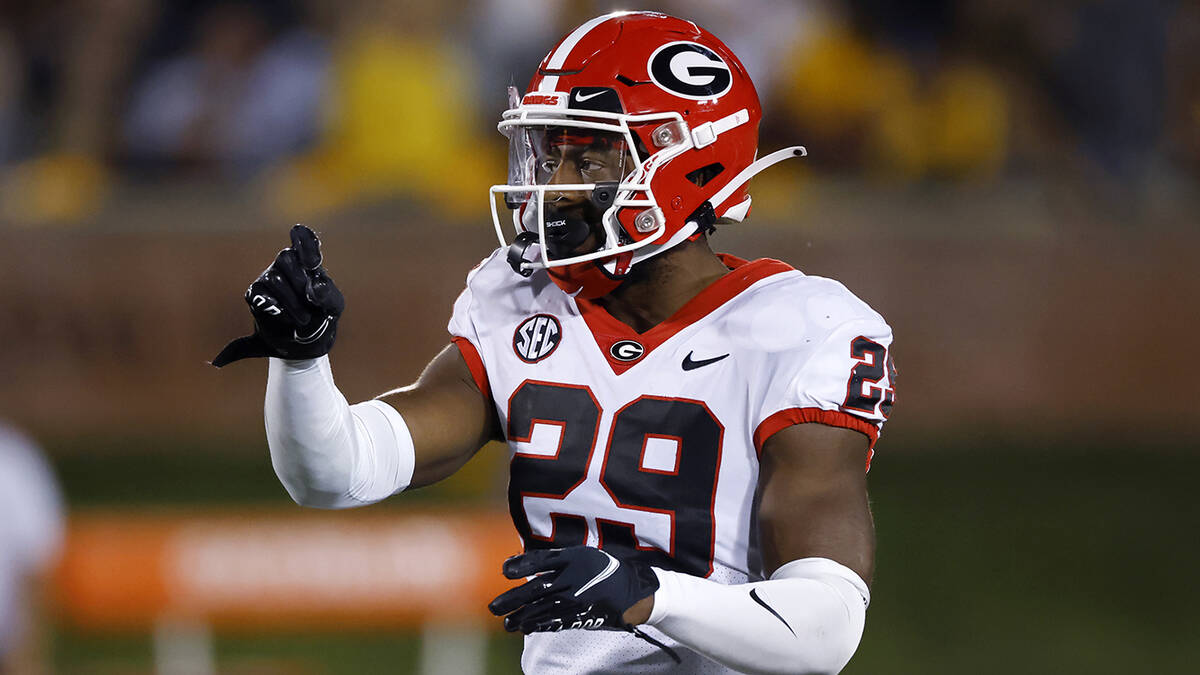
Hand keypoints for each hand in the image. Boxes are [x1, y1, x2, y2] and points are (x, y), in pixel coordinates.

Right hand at [212, 225, 344, 366]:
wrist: (304, 343)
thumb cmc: (321, 316)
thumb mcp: (333, 306)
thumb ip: (328, 294)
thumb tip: (314, 287)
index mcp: (309, 262)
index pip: (304, 240)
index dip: (303, 240)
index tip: (303, 242)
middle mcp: (287, 265)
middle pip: (285, 257)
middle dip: (299, 280)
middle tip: (310, 300)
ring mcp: (269, 278)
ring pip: (274, 278)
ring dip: (292, 302)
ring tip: (303, 319)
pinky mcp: (255, 294)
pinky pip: (258, 294)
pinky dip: (275, 308)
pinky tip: (284, 317)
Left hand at [488, 546, 658, 633]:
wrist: (632, 591)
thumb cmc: (602, 568)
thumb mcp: (582, 554)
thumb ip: (556, 558)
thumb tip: (523, 562)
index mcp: (573, 558)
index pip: (541, 561)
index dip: (521, 565)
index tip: (504, 571)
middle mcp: (573, 579)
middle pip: (536, 589)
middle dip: (513, 599)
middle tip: (494, 607)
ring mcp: (576, 600)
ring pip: (543, 609)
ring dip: (522, 618)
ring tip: (507, 624)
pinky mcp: (581, 616)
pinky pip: (557, 621)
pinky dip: (540, 625)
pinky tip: (527, 628)